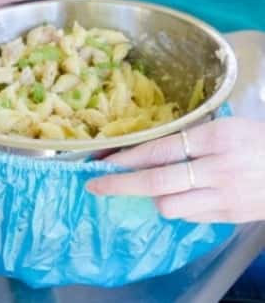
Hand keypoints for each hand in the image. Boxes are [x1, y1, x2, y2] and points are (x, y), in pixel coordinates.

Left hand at [86, 118, 264, 223]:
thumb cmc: (257, 140)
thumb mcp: (225, 127)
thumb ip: (189, 138)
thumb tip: (144, 150)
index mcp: (215, 137)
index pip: (159, 149)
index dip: (126, 157)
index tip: (101, 162)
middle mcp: (218, 168)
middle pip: (156, 182)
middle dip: (119, 185)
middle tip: (94, 186)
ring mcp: (225, 196)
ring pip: (168, 205)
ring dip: (152, 197)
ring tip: (151, 187)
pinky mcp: (232, 216)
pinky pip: (190, 217)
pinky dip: (178, 207)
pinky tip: (180, 196)